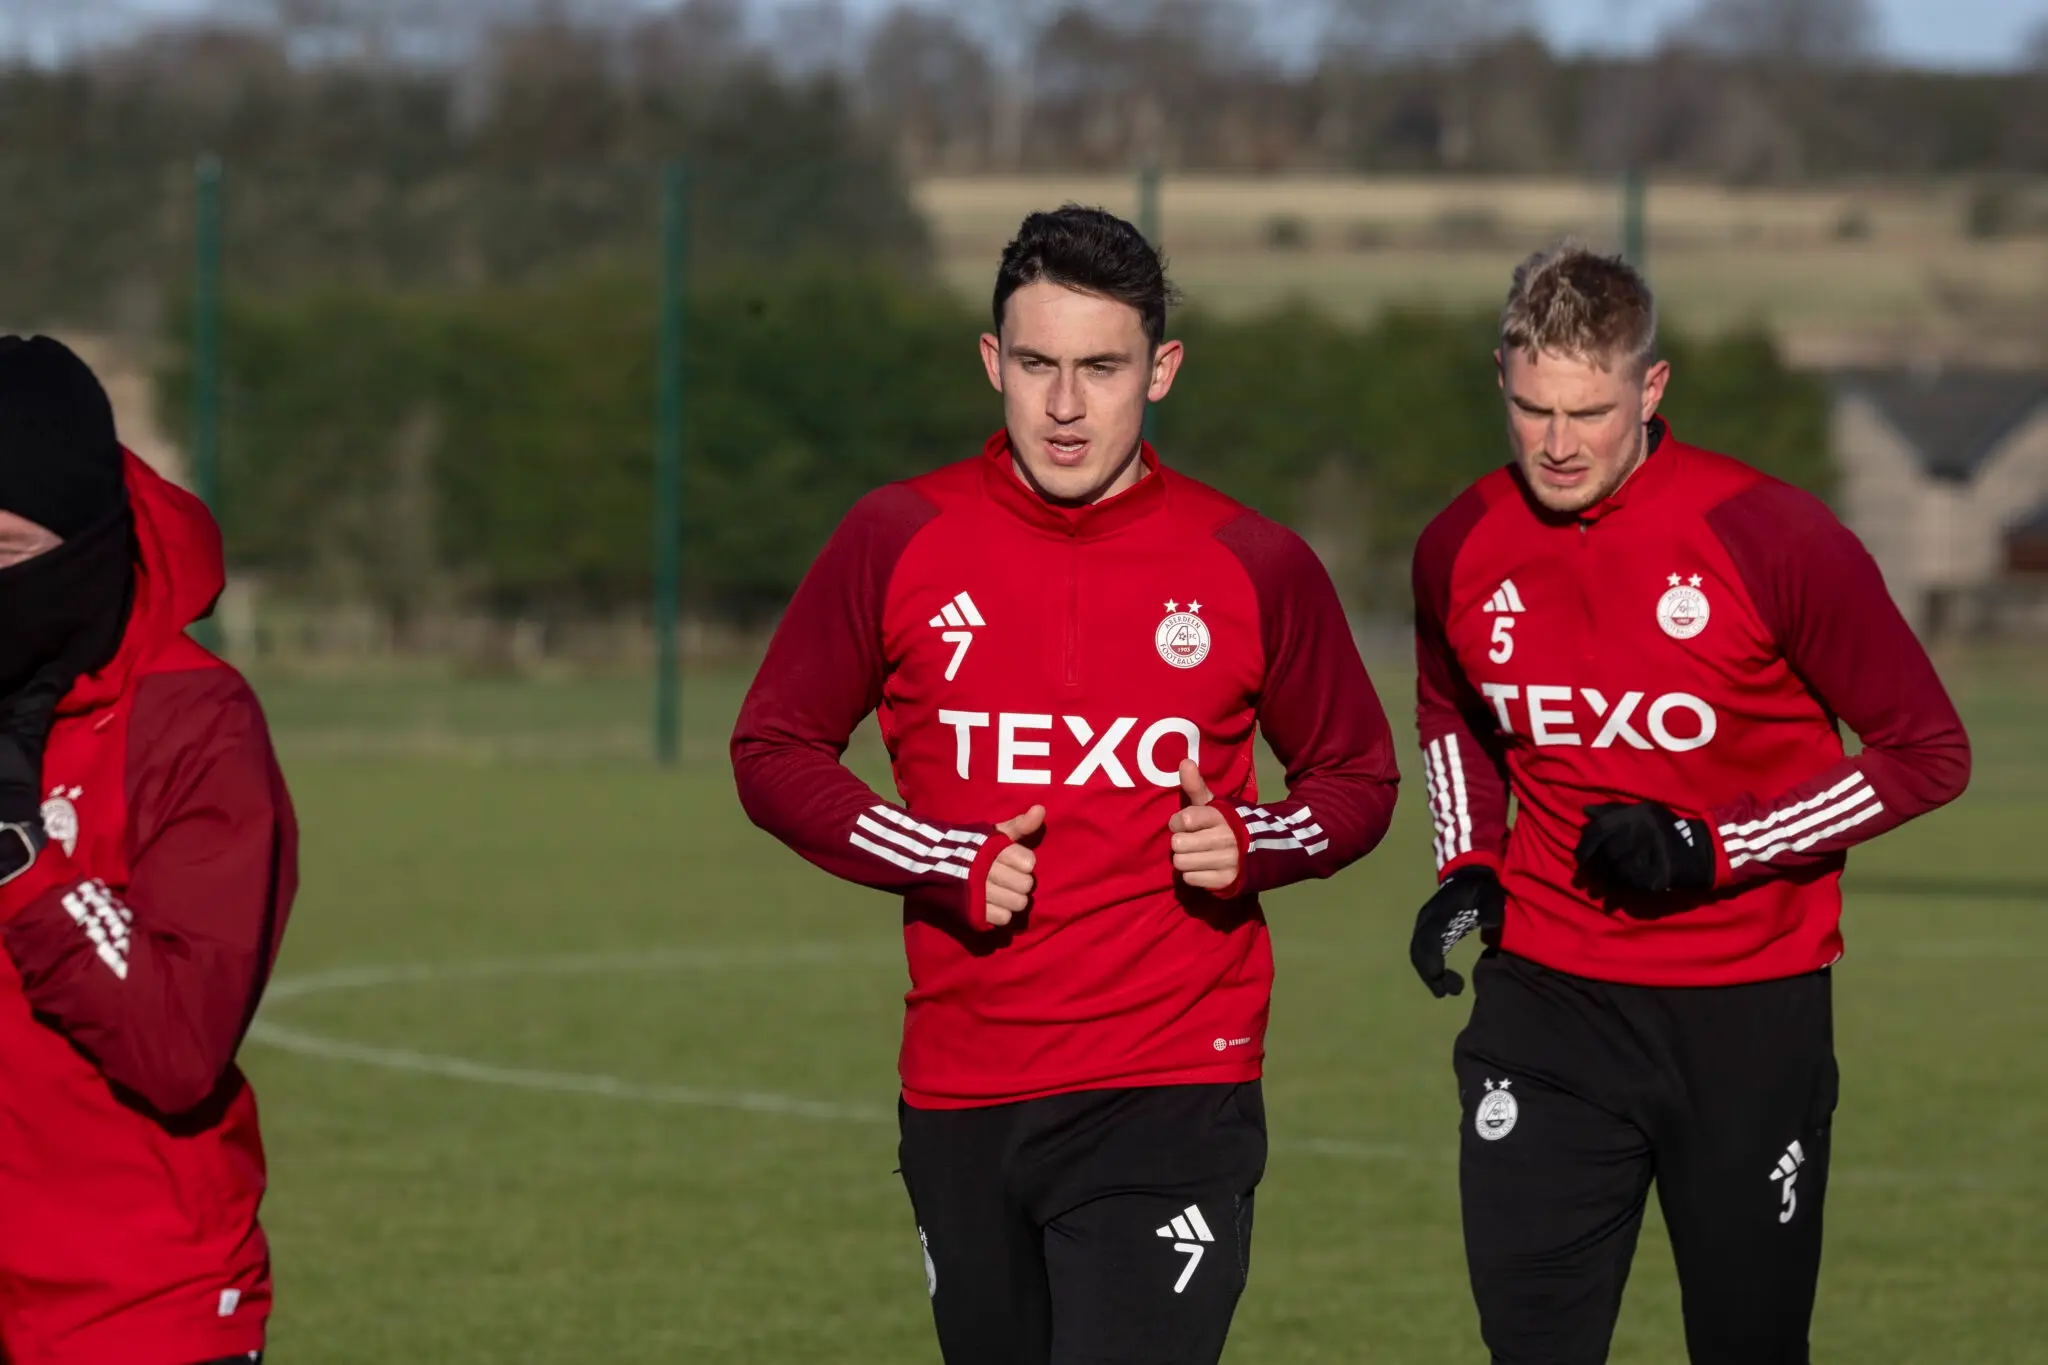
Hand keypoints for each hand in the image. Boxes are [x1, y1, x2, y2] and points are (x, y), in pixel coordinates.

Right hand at [982, 805, 1044, 927]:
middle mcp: (986, 871)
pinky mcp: (973, 913)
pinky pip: (1003, 918)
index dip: (1024, 862)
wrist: (930, 866)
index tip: (1014, 861)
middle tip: (1008, 879)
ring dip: (1012, 899)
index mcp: (993, 849)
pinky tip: (993, 904)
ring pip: (1017, 903)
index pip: (1028, 862)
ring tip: (1002, 892)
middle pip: (1025, 885)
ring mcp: (979, 894)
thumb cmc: (971, 847)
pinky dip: (1001, 912)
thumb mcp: (994, 832)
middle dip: (1020, 882)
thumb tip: (1041, 809)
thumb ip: (1019, 824)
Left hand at [1169, 761, 1240, 892]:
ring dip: (1185, 860)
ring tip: (1196, 855)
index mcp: (1219, 816)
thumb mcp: (1211, 804)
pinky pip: (1190, 879)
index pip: (1184, 819)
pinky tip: (1203, 867)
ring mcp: (1227, 861)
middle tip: (1191, 841)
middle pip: (1178, 843)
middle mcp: (1225, 838)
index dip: (1178, 822)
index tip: (1184, 823)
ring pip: (1182, 863)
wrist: (1259, 850)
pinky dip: (1193, 875)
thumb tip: (1184, 761)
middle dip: (1180, 842)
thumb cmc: (1225, 823)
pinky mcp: (1226, 881)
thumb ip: (1195, 785)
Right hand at [1409, 867, 1504, 997]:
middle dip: (1428, 975)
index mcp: (1439, 913)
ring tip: (1446, 990)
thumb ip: (1490, 907)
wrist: (1468, 874)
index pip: (1428, 939)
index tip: (1441, 978)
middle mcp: (1426, 920)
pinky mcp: (1429, 929)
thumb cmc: (1480, 887)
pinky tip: (1443, 977)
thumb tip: (1491, 923)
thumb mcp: (1490, 893)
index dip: (1431, 961)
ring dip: (1428, 974)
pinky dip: (1429, 967)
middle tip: (1445, 993)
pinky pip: (1422, 951)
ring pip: (1417, 953)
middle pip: (1418, 951)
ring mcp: (1425, 924)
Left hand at [1575, 801, 1714, 899]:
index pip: (1597, 832)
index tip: (1580, 859)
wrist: (1697, 851)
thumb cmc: (1665, 829)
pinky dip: (1616, 894)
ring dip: (1601, 884)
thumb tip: (1586, 811)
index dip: (1584, 847)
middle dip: (1590, 870)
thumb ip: (1613, 811)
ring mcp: (1645, 857)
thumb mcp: (1642, 812)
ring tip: (1596, 891)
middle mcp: (1637, 835)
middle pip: (1603, 855)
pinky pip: (1627, 888)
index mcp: (1633, 817)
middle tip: (1584, 880)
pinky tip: (1611, 899)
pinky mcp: (1652, 878)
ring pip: (1612, 873)